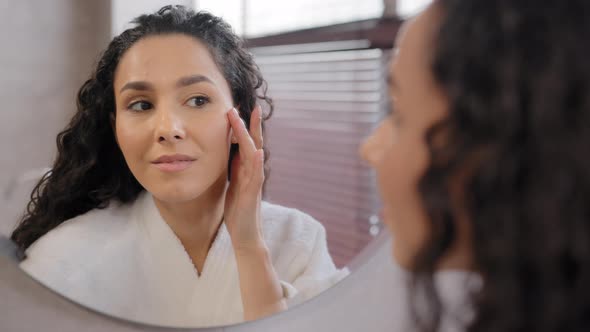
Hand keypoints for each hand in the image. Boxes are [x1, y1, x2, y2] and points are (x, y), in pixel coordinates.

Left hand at [224, 105, 264, 251]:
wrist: (245, 234)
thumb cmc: (239, 210)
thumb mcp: (234, 183)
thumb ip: (235, 168)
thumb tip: (232, 151)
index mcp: (246, 169)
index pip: (247, 143)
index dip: (244, 127)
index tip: (240, 109)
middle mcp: (253, 173)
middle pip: (255, 144)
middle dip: (252, 125)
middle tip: (252, 106)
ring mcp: (254, 182)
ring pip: (254, 154)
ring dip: (250, 136)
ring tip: (247, 119)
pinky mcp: (253, 194)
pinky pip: (257, 176)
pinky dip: (258, 162)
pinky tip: (259, 151)